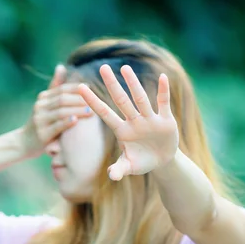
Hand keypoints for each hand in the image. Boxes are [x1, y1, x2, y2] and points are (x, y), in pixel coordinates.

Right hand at [22, 64, 92, 155]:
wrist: (25, 143)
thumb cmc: (42, 122)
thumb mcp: (46, 104)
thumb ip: (55, 87)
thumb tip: (61, 66)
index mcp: (43, 97)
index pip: (62, 89)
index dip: (77, 88)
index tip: (91, 88)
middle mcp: (40, 106)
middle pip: (62, 99)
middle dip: (79, 99)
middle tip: (95, 101)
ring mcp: (39, 119)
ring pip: (60, 112)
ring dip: (77, 110)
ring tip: (91, 111)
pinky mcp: (41, 134)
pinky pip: (56, 126)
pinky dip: (66, 122)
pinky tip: (76, 120)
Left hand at [78, 64, 178, 180]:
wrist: (162, 161)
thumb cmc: (142, 162)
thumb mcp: (130, 167)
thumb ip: (120, 169)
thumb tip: (112, 176)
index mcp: (122, 131)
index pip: (104, 113)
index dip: (92, 101)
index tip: (80, 88)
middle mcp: (134, 121)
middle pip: (121, 100)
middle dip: (112, 85)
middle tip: (102, 67)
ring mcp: (149, 119)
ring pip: (140, 98)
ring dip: (134, 83)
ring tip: (125, 67)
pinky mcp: (165, 120)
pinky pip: (164, 103)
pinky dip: (164, 91)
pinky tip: (162, 77)